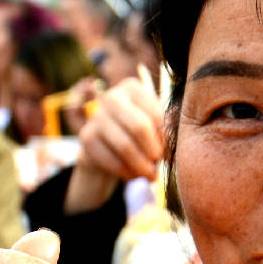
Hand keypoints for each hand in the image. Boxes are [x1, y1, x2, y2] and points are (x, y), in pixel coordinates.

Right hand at [65, 76, 164, 214]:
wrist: (106, 143)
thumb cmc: (138, 132)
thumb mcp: (153, 123)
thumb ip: (166, 128)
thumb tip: (176, 146)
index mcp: (132, 88)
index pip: (157, 115)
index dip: (167, 139)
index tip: (170, 152)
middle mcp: (112, 97)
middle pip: (139, 128)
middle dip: (153, 151)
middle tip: (158, 164)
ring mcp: (96, 117)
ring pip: (125, 147)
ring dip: (142, 166)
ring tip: (151, 175)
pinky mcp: (86, 138)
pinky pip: (112, 161)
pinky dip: (127, 173)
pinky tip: (135, 175)